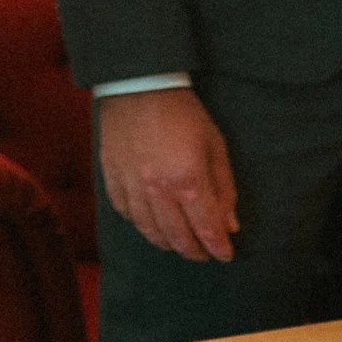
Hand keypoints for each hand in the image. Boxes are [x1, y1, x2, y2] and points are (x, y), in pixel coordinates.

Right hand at [98, 87, 237, 261]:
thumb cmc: (183, 114)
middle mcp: (157, 189)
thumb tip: (229, 225)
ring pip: (149, 231)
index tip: (225, 254)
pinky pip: (125, 214)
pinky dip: (140, 225)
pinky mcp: (111, 178)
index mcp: (188, 181)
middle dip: (195, 251)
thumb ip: (223, 189)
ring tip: (179, 243)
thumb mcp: (214, 146)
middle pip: (178, 237)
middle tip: (204, 253)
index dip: (219, 248)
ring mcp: (131, 185)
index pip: (207, 229)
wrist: (138, 86)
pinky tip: (150, 224)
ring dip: (168, 243)